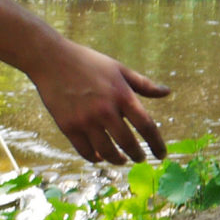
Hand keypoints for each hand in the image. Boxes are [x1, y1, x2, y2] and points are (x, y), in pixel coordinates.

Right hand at [31, 41, 168, 164]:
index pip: (147, 126)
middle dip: (138, 155)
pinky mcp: (68, 127)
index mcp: (122, 95)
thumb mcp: (118, 69)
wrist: (51, 59)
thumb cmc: (88, 62)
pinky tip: (100, 156)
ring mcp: (86, 120)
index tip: (162, 155)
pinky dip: (95, 158)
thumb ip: (143, 84)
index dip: (157, 144)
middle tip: (140, 158)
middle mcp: (105, 110)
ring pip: (107, 152)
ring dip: (117, 160)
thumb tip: (167, 92)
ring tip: (121, 160)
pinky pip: (86, 151)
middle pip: (128, 144)